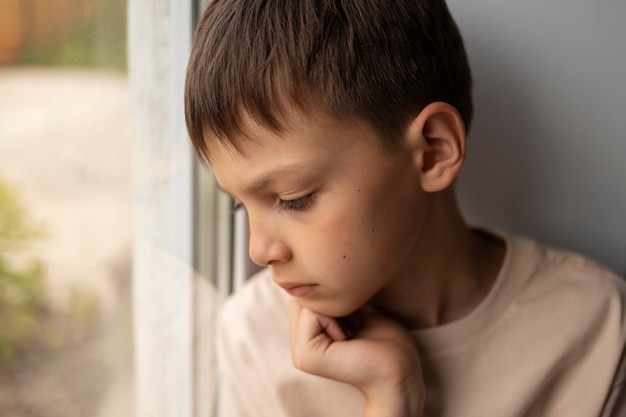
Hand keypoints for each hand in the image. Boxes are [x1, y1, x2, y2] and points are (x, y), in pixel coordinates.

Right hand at [288, 300, 423, 416]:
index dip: (334, 297)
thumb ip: (330, 298)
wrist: (400, 371)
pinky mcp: (307, 355)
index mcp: (308, 339)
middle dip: (332, 302)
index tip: (356, 320)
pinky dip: (335, 319)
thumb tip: (317, 274)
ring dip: (335, 310)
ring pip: (306, 302)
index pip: (306, 296)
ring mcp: (300, 354)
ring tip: (352, 332)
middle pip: (302, 298)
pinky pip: (312, 313)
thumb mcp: (355, 310)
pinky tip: (349, 339)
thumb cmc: (386, 340)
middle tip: (355, 327)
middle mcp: (299, 348)